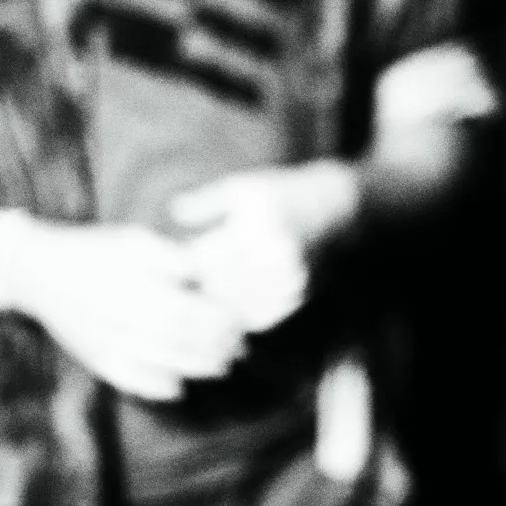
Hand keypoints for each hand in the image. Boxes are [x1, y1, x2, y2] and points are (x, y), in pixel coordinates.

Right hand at [0, 216, 245, 401]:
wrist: (38, 271)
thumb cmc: (95, 251)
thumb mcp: (134, 241)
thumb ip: (170, 258)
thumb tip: (203, 275)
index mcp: (133, 287)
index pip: (187, 311)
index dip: (217, 320)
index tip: (240, 320)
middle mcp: (119, 318)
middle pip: (177, 340)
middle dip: (214, 346)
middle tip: (240, 347)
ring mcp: (104, 342)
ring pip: (157, 363)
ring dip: (194, 369)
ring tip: (221, 367)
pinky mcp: (92, 358)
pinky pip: (126, 380)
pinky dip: (154, 387)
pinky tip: (178, 389)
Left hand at [168, 161, 358, 334]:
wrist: (335, 210)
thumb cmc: (282, 194)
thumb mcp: (243, 188)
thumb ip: (207, 201)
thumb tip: (174, 212)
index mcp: (259, 224)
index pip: (205, 258)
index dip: (183, 265)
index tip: (170, 267)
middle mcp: (277, 253)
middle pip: (218, 285)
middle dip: (197, 287)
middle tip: (180, 289)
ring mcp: (291, 277)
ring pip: (237, 306)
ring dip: (216, 306)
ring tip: (203, 299)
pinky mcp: (300, 294)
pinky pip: (259, 317)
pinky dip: (240, 316)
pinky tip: (231, 306)